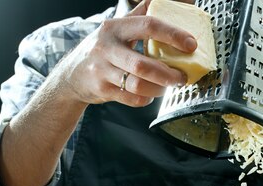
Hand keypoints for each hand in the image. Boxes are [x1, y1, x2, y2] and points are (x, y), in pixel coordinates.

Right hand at [57, 0, 194, 106]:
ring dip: (159, 89)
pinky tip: (150, 95)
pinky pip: (131, 99)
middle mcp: (106, 47)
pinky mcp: (102, 89)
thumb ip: (143, 13)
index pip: (148, 25)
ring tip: (168, 87)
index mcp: (115, 27)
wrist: (72, 75)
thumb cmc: (104, 49)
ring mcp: (102, 70)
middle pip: (142, 63)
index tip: (191, 44)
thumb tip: (179, 0)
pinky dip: (146, 99)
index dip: (173, 35)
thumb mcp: (118, 28)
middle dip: (167, 73)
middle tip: (182, 76)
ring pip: (137, 85)